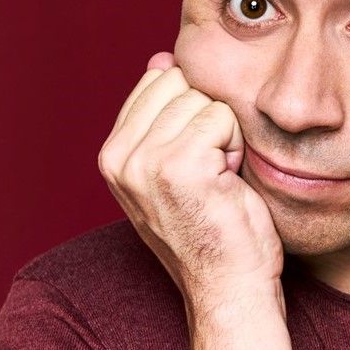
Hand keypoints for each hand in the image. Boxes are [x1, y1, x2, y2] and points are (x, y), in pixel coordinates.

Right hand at [98, 51, 284, 310]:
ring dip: (225, 137)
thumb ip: (161, 117)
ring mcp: (144, 161)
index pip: (157, 82)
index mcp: (112, 155)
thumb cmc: (214, 234)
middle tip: (213, 174)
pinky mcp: (178, 165)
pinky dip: (236, 147)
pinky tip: (229, 185)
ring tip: (220, 182)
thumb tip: (160, 59)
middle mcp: (117, 157)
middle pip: (180, 83)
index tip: (198, 164)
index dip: (192, 115)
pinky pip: (222, 117)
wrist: (229, 289)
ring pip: (202, 99)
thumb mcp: (175, 169)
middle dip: (209, 121)